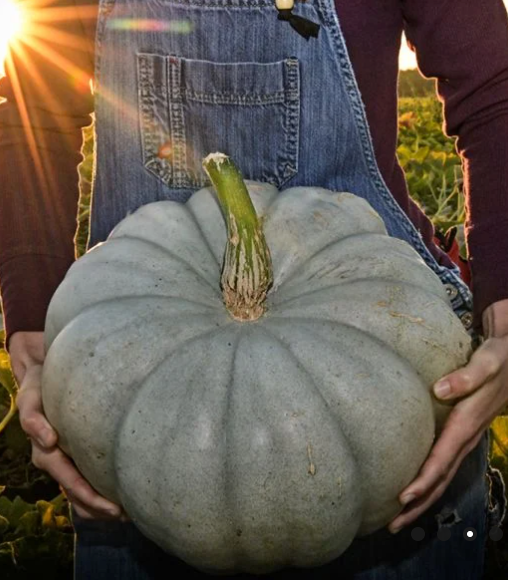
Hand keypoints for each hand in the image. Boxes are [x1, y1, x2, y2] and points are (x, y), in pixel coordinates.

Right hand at [10, 331, 124, 519]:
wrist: (42, 376)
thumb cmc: (39, 386)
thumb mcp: (30, 398)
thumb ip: (33, 418)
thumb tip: (49, 440)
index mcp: (46, 450)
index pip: (70, 480)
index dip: (89, 496)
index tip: (113, 507)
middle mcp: (55, 460)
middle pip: (76, 493)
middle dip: (99, 507)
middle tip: (126, 515)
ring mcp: (64, 459)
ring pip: (79, 493)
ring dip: (99, 506)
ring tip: (127, 513)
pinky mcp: (73, 454)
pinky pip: (83, 480)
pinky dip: (98, 493)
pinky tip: (119, 498)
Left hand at [388, 298, 507, 533]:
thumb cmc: (500, 358)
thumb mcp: (488, 361)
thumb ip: (467, 376)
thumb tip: (439, 389)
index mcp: (467, 423)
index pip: (443, 458)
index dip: (425, 479)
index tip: (403, 497)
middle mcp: (467, 436)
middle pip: (441, 478)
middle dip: (419, 503)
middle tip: (393, 524)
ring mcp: (466, 438)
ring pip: (444, 475)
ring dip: (423, 499)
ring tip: (398, 518)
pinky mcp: (462, 433)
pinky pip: (445, 464)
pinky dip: (430, 482)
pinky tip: (415, 489)